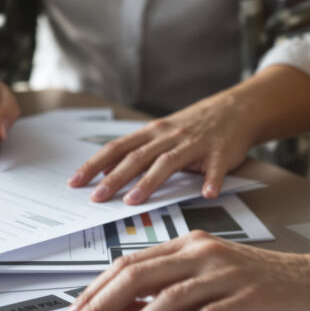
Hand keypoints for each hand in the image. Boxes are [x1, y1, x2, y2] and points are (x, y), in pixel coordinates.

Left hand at [56, 231, 309, 310]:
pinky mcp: (248, 298)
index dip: (95, 289)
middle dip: (100, 305)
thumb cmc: (262, 285)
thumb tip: (123, 309)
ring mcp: (225, 274)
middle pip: (138, 275)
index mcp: (189, 245)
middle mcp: (203, 254)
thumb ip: (169, 286)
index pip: (129, 263)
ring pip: (168, 296)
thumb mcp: (208, 278)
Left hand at [67, 93, 254, 203]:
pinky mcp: (221, 152)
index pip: (116, 149)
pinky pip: (216, 168)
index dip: (94, 165)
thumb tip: (104, 173)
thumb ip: (136, 152)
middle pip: (137, 157)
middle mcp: (169, 136)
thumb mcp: (160, 134)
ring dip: (149, 182)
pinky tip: (207, 194)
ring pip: (168, 162)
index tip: (74, 182)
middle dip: (114, 178)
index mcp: (151, 133)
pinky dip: (211, 180)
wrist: (235, 109)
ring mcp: (195, 143)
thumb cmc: (192, 126)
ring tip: (134, 201)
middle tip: (97, 198)